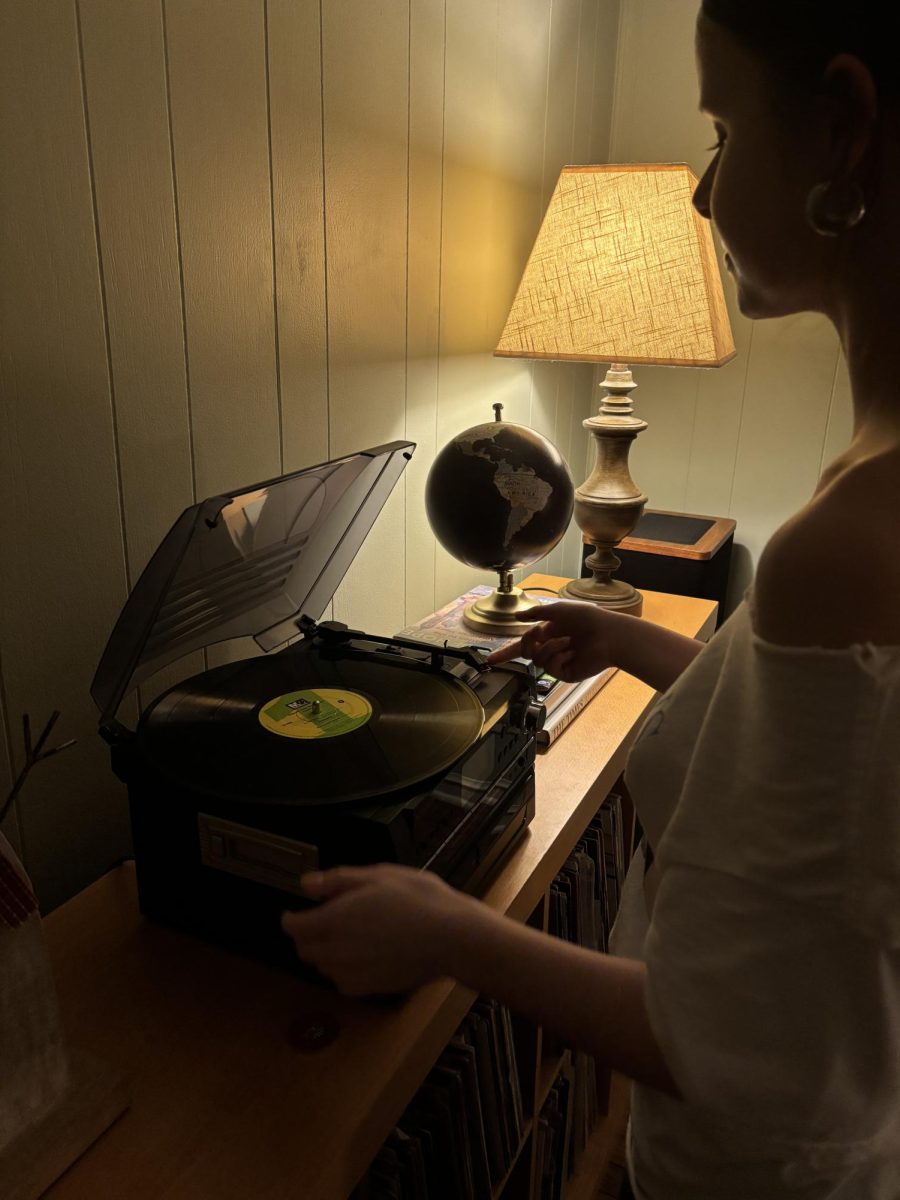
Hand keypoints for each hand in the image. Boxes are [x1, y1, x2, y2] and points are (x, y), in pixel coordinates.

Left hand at [281, 863, 482, 995]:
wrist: (450, 938)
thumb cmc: (418, 899)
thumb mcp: (378, 876)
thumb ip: (336, 881)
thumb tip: (305, 885)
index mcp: (334, 920)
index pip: (293, 927)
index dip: (291, 917)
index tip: (297, 911)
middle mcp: (336, 951)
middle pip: (304, 949)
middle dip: (308, 935)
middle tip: (329, 918)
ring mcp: (352, 974)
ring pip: (323, 966)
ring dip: (326, 952)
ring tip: (352, 934)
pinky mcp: (369, 990)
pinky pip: (343, 981)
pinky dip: (345, 969)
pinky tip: (366, 954)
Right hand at [486, 601, 618, 680]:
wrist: (609, 634)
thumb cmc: (587, 618)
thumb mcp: (558, 610)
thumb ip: (536, 613)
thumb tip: (517, 616)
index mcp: (547, 634)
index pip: (522, 645)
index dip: (505, 653)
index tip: (490, 660)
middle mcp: (551, 649)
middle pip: (525, 652)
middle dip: (528, 641)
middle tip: (539, 633)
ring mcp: (558, 662)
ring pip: (537, 659)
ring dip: (550, 647)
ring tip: (568, 641)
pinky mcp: (566, 674)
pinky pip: (551, 667)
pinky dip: (559, 656)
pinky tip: (572, 652)